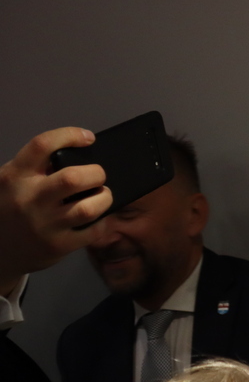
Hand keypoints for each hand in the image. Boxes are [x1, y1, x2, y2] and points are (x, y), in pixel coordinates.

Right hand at [0, 127, 110, 295]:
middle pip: (73, 178)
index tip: (88, 138)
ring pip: (89, 207)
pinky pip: (94, 230)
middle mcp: (28, 199)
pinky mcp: (57, 245)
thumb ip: (35, 168)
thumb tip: (78, 152)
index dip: (70, 135)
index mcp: (15, 176)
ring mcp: (43, 224)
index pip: (42, 145)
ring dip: (104, 198)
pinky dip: (102, 221)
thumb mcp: (12, 182)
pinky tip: (97, 217)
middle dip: (96, 173)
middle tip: (99, 176)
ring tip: (102, 195)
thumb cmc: (11, 207)